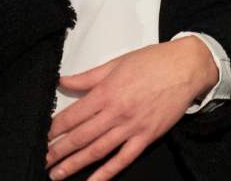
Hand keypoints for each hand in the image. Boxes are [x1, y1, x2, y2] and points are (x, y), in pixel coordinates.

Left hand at [45, 37, 218, 179]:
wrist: (187, 67)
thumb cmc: (153, 61)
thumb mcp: (117, 63)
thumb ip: (89, 77)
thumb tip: (63, 80)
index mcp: (107, 92)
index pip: (73, 116)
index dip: (55, 129)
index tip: (43, 137)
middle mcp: (116, 112)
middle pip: (81, 137)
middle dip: (58, 151)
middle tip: (43, 161)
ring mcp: (132, 127)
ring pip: (98, 151)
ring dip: (75, 165)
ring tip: (57, 174)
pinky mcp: (147, 136)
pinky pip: (123, 159)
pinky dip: (106, 173)